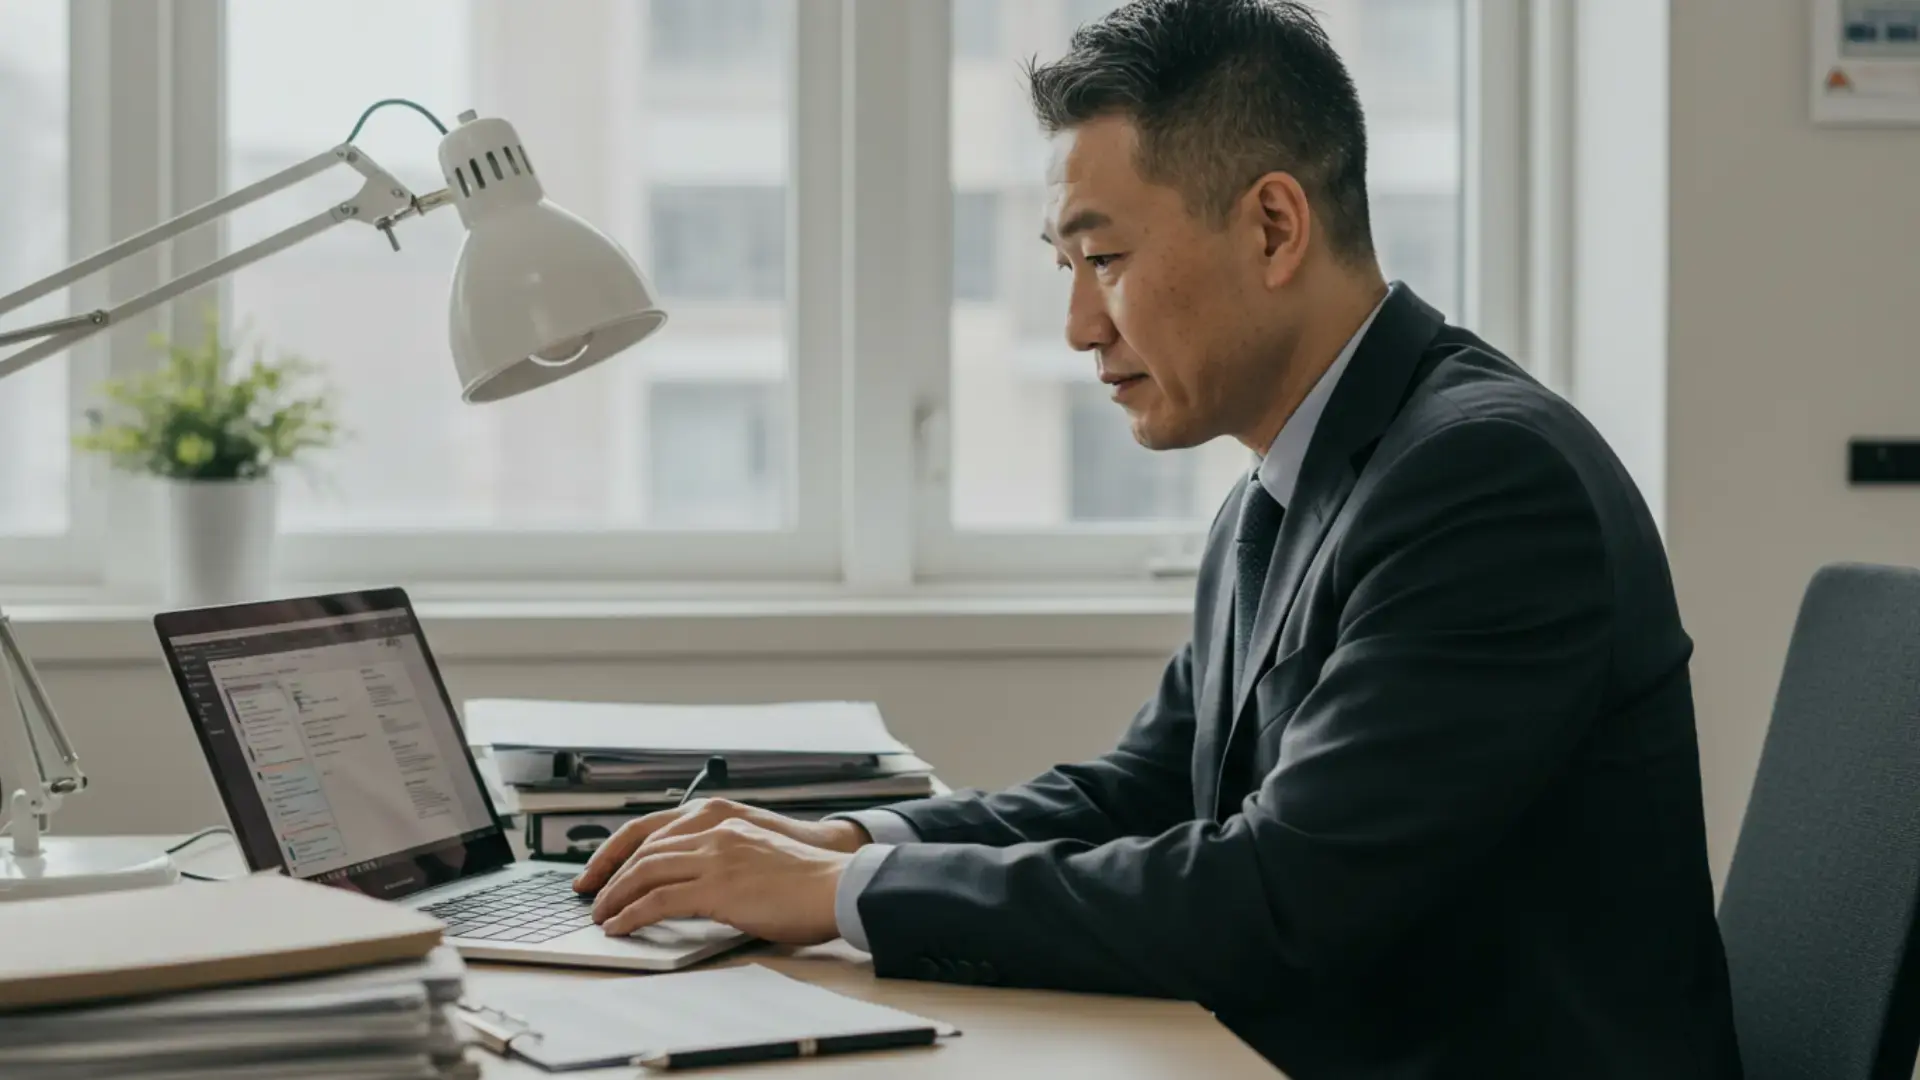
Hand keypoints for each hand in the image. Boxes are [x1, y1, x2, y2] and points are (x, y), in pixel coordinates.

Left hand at [588, 817, 848, 943]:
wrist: (836, 883)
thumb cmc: (804, 875)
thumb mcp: (754, 848)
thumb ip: (720, 853)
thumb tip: (688, 880)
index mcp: (720, 816)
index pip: (650, 827)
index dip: (616, 850)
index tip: (597, 869)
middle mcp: (712, 828)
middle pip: (642, 849)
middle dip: (608, 875)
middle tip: (591, 897)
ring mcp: (714, 855)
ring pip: (644, 872)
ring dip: (615, 897)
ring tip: (602, 916)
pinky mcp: (718, 887)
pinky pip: (658, 900)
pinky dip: (632, 914)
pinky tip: (621, 926)